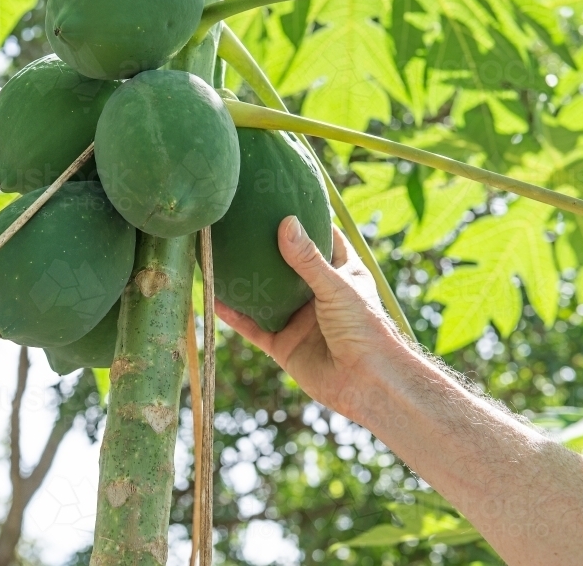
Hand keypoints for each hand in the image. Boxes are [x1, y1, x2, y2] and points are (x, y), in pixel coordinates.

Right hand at [214, 216, 409, 421]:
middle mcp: (318, 295)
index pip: (325, 240)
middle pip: (287, 267)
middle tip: (242, 223)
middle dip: (267, 249)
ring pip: (266, 297)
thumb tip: (286, 222)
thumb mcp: (337, 286)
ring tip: (220, 258)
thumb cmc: (365, 329)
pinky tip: (215, 300)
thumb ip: (308, 259)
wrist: (367, 383)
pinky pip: (254, 328)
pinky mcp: (284, 345)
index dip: (308, 220)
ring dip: (246, 282)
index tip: (286, 198)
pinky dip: (235, 315)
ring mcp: (299, 320)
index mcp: (342, 275)